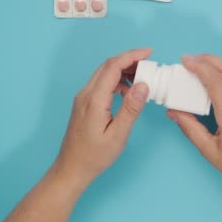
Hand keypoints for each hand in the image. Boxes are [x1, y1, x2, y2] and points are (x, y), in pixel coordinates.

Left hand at [54, 48, 151, 185]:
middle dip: (129, 60)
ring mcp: (83, 98)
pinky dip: (117, 81)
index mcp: (94, 100)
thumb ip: (131, 109)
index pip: (112, 67)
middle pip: (107, 66)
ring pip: (104, 73)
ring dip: (123, 70)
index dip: (131, 56)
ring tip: (142, 78)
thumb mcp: (118, 135)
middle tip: (149, 64)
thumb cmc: (95, 156)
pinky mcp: (84, 103)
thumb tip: (143, 85)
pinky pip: (101, 83)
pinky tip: (128, 92)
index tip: (149, 53)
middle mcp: (86, 94)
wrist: (71, 168)